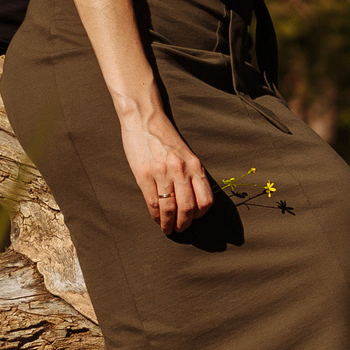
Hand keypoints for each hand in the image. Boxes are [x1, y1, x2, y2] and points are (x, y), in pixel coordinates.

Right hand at [121, 109, 211, 234]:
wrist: (145, 120)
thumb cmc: (166, 139)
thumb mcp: (186, 155)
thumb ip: (191, 174)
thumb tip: (194, 199)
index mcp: (195, 165)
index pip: (205, 199)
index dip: (200, 214)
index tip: (194, 218)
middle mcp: (181, 170)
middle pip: (188, 208)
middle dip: (184, 224)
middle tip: (180, 229)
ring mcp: (162, 173)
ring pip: (169, 209)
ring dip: (168, 224)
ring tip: (167, 229)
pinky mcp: (144, 174)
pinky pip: (152, 202)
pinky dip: (156, 215)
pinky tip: (156, 218)